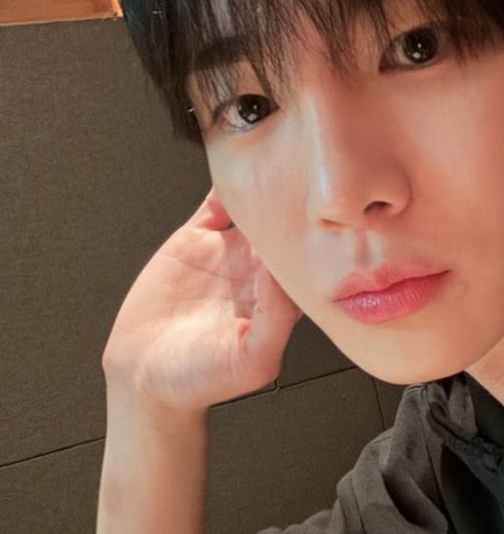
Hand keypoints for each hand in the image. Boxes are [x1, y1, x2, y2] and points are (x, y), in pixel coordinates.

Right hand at [101, 186, 302, 412]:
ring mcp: (228, 253)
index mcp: (280, 295)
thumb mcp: (253, 360)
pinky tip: (233, 166)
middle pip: (285, 226)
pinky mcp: (196, 240)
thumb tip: (284, 272)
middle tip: (305, 172)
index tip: (322, 214)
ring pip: (254, 210)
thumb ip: (276, 318)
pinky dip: (224, 185)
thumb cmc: (203, 380)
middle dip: (297, 203)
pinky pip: (215, 205)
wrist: (145, 377)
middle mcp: (258, 271)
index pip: (306, 255)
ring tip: (275, 158)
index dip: (316, 235)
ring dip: (264, 187)